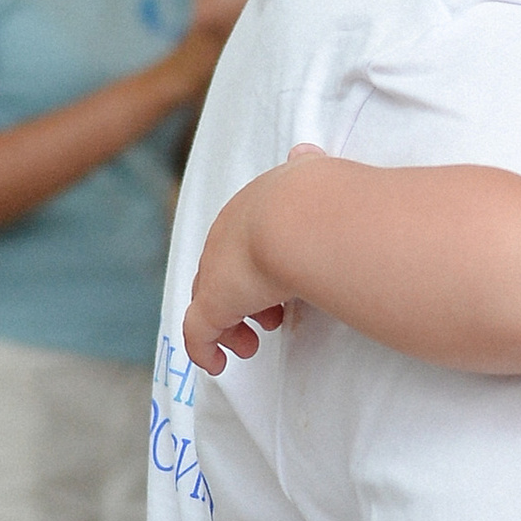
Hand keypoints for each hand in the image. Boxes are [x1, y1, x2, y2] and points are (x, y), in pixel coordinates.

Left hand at [183, 153, 319, 373]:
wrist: (302, 217)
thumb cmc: (321, 199)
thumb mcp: (315, 176)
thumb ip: (309, 169)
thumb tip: (304, 154)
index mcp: (250, 209)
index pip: (238, 242)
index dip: (256, 267)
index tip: (279, 287)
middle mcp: (226, 238)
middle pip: (220, 274)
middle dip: (242, 299)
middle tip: (269, 320)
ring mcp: (215, 272)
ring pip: (208, 305)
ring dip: (229, 327)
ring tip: (251, 345)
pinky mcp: (212, 305)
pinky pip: (198, 335)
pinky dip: (204, 351)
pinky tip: (219, 366)